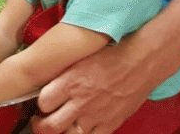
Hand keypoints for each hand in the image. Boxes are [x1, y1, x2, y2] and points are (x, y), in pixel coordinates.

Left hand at [31, 41, 150, 133]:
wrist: (140, 62)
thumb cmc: (111, 54)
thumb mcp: (80, 57)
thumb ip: (64, 74)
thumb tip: (49, 82)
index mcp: (71, 81)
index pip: (43, 102)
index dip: (39, 103)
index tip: (41, 102)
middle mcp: (81, 102)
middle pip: (50, 126)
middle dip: (40, 126)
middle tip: (40, 121)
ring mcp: (95, 116)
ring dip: (61, 133)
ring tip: (59, 126)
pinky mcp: (110, 124)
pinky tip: (80, 129)